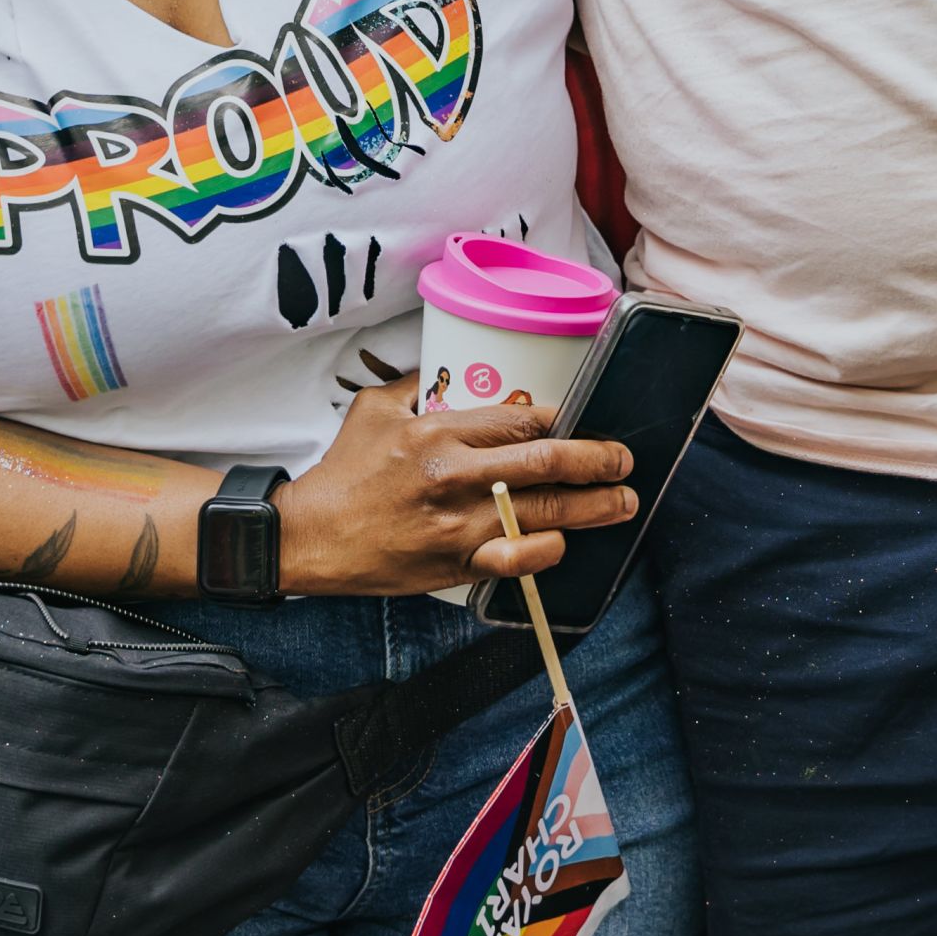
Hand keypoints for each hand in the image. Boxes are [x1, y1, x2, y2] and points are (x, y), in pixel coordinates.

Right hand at [273, 379, 633, 595]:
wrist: (312, 536)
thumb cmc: (345, 470)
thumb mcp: (376, 410)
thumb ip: (419, 385)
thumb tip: (456, 370)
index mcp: (438, 432)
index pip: (520, 419)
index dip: (567, 419)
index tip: (590, 418)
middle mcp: (454, 477)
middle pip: (544, 462)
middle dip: (596, 460)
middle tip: (624, 460)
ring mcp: (458, 525)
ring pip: (542, 513)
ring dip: (592, 508)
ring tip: (622, 502)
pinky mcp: (454, 565)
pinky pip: (515, 560)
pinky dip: (545, 553)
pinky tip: (564, 544)